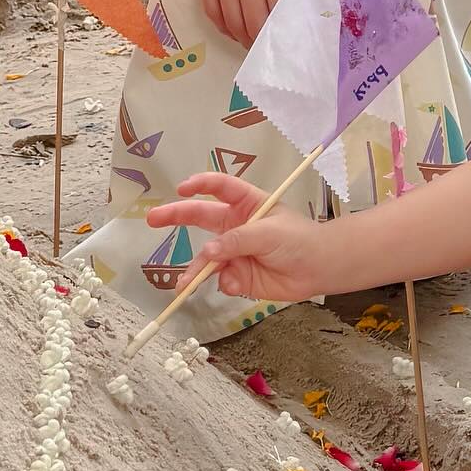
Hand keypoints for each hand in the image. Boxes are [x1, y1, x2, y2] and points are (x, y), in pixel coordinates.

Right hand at [147, 173, 328, 303]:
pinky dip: (221, 282)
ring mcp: (234, 251)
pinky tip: (235, 283)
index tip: (182, 188)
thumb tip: (208, 252)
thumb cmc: (299, 240)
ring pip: (205, 257)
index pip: (220, 188)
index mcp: (248, 204)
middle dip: (176, 217)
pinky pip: (219, 278)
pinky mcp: (236, 274)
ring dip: (194, 269)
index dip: (201, 184)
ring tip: (183, 285)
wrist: (317, 269)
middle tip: (153, 218)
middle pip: (201, 217)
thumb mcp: (269, 233)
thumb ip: (237, 240)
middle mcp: (236, 225)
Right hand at [193, 0, 303, 48]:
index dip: (287, 38)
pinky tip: (232, 28)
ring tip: (255, 45)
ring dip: (244, 39)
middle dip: (266, 46)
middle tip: (274, 54)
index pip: (282, 15)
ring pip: (232, 22)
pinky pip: (211, 9)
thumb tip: (298, 3)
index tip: (294, 49)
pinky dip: (222, 25)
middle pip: (255, 25)